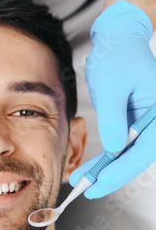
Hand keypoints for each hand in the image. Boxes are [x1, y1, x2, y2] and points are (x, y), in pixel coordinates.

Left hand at [70, 0, 155, 197]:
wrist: (117, 40)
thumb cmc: (119, 54)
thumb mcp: (112, 84)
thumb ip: (114, 117)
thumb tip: (115, 149)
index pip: (146, 148)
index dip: (124, 169)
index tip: (102, 181)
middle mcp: (155, 121)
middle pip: (138, 157)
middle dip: (113, 175)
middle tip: (89, 189)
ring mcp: (143, 124)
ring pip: (127, 155)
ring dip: (105, 170)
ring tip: (81, 181)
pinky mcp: (130, 124)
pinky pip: (119, 147)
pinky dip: (104, 159)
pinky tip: (88, 169)